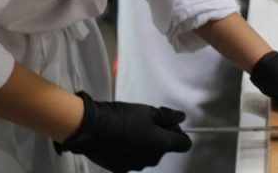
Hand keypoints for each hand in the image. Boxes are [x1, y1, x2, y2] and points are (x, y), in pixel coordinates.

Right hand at [54, 92, 191, 171]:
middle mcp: (152, 159)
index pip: (184, 144)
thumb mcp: (147, 111)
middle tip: (146, 122)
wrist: (93, 128)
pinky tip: (120, 140)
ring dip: (144, 144)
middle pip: (164, 149)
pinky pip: (132, 159)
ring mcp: (136, 166)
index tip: (169, 123)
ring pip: (147, 154)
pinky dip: (130, 151)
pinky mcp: (121, 169)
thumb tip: (181, 117)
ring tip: (131, 130)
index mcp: (162, 145)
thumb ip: (166, 116)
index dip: (179, 132)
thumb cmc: (122, 117)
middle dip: (159, 136)